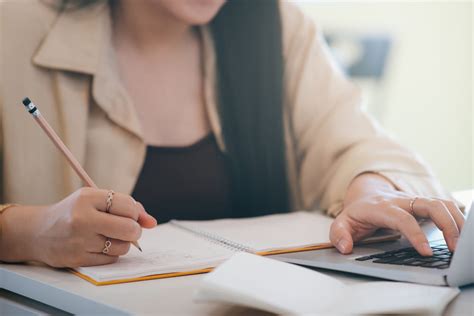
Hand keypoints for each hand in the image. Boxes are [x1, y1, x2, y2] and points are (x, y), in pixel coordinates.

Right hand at [0, 188, 156, 266]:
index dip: (135, 213)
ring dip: (122, 243)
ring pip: (122, 246)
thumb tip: (151, 222)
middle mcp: (82, 219)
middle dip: (135, 230)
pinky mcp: (78, 259)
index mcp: (87, 198)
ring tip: (108, 237)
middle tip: (128, 229)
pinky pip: (111, 259)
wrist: (38, 232)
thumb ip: (126, 207)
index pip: (128, 205)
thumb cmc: (74, 213)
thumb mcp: (95, 200)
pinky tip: (98, 247)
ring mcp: (79, 241)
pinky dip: (111, 254)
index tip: (130, 215)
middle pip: (129, 228)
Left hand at [329, 173, 464, 255]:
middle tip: (454, 248)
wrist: (365, 194)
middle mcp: (400, 200)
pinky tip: (462, 234)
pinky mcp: (423, 203)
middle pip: (429, 204)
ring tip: (461, 245)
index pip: (401, 218)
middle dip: (445, 224)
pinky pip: (445, 206)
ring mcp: (414, 200)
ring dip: (456, 221)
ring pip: (441, 203)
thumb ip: (338, 234)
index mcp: (381, 207)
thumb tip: (345, 247)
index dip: (414, 233)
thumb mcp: (341, 223)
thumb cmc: (357, 213)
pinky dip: (457, 217)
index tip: (426, 252)